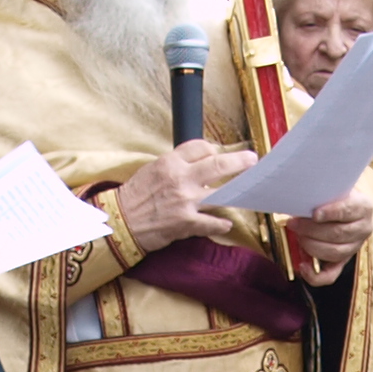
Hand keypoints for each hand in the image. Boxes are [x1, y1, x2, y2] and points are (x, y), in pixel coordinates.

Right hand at [108, 139, 256, 252]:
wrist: (120, 222)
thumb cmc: (135, 196)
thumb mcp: (152, 169)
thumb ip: (176, 165)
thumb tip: (199, 163)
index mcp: (170, 162)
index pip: (201, 148)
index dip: (213, 151)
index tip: (218, 155)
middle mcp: (180, 179)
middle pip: (218, 166)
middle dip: (239, 162)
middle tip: (252, 160)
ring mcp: (186, 201)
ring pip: (221, 194)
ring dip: (235, 195)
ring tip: (244, 194)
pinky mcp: (187, 223)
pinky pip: (213, 223)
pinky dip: (221, 224)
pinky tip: (226, 223)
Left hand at [287, 184, 372, 271]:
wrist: (342, 205)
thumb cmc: (333, 197)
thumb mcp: (332, 190)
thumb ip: (322, 195)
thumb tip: (299, 203)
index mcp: (363, 207)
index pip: (348, 210)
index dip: (331, 213)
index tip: (315, 214)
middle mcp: (364, 228)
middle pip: (338, 233)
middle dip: (311, 230)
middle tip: (294, 223)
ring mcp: (355, 247)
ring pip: (334, 252)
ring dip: (311, 246)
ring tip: (297, 236)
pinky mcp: (343, 262)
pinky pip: (330, 275)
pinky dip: (314, 275)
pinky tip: (302, 266)